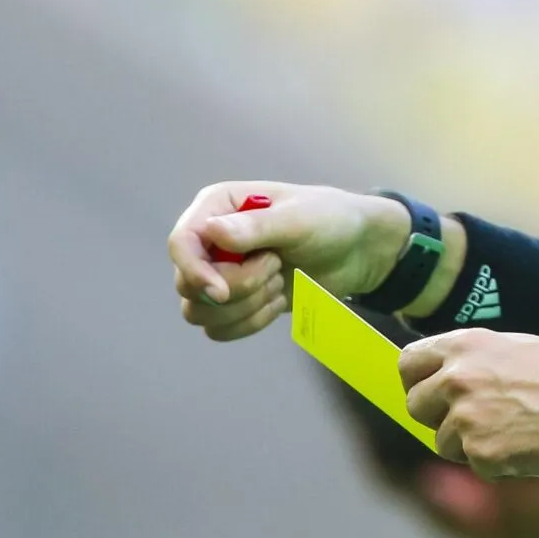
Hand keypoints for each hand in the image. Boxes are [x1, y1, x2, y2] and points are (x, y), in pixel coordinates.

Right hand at [168, 181, 408, 340]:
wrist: (357, 250)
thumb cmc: (330, 220)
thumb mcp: (299, 219)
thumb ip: (257, 227)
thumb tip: (212, 232)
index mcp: (216, 208)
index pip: (180, 243)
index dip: (194, 271)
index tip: (222, 292)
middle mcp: (210, 241)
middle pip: (188, 284)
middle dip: (236, 287)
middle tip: (276, 268)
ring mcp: (220, 273)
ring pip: (200, 313)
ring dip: (245, 306)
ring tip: (279, 282)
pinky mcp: (236, 301)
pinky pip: (220, 329)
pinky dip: (251, 323)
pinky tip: (279, 302)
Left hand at [399, 329, 538, 478]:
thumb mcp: (517, 348)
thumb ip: (476, 362)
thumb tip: (444, 379)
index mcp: (465, 345)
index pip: (408, 363)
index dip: (418, 382)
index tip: (431, 394)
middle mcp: (457, 378)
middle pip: (415, 406)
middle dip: (439, 419)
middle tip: (477, 422)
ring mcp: (466, 416)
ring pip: (443, 443)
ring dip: (471, 445)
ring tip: (515, 432)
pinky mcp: (481, 453)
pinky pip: (475, 466)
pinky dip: (498, 464)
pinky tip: (529, 447)